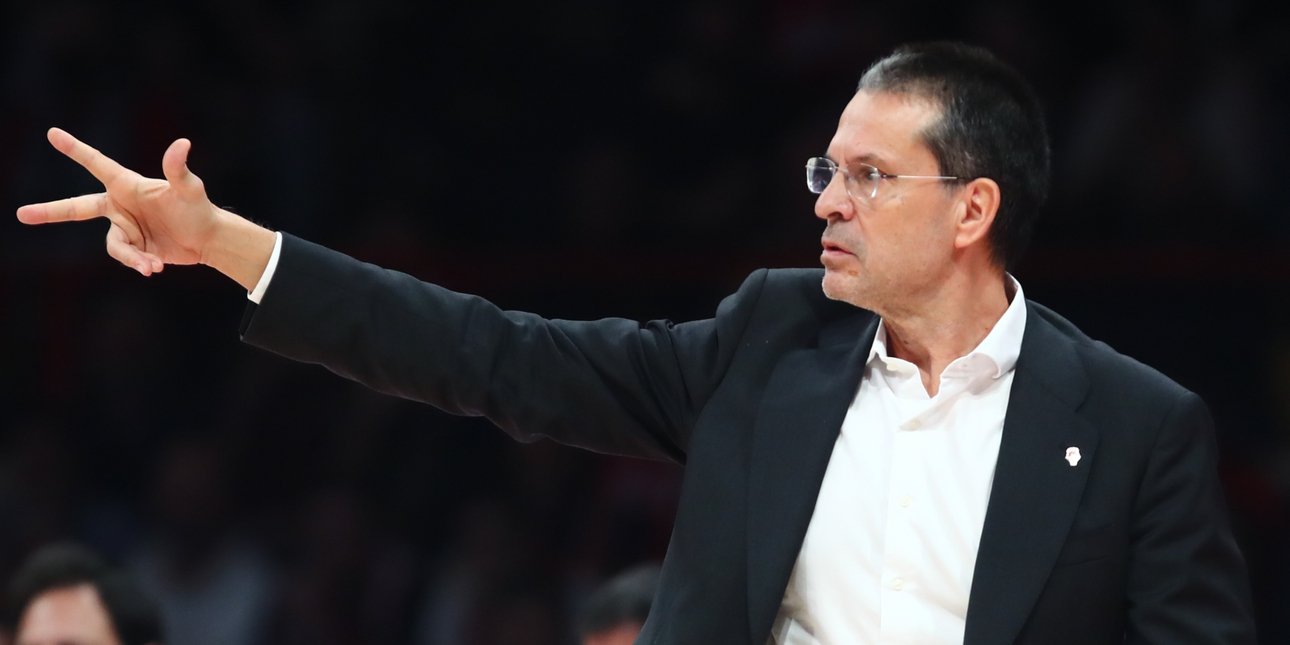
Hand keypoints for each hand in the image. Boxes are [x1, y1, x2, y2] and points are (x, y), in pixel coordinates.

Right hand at [17, 128, 220, 275]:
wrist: (207, 239)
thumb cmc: (199, 208)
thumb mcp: (189, 189)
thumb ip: (178, 169)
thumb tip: (182, 143)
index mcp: (127, 185)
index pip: (97, 164)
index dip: (75, 150)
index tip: (52, 133)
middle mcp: (121, 205)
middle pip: (78, 207)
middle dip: (50, 212)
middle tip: (21, 214)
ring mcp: (124, 227)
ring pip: (113, 245)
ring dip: (131, 256)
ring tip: (152, 266)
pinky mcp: (132, 247)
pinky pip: (126, 258)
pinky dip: (139, 264)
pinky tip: (155, 268)